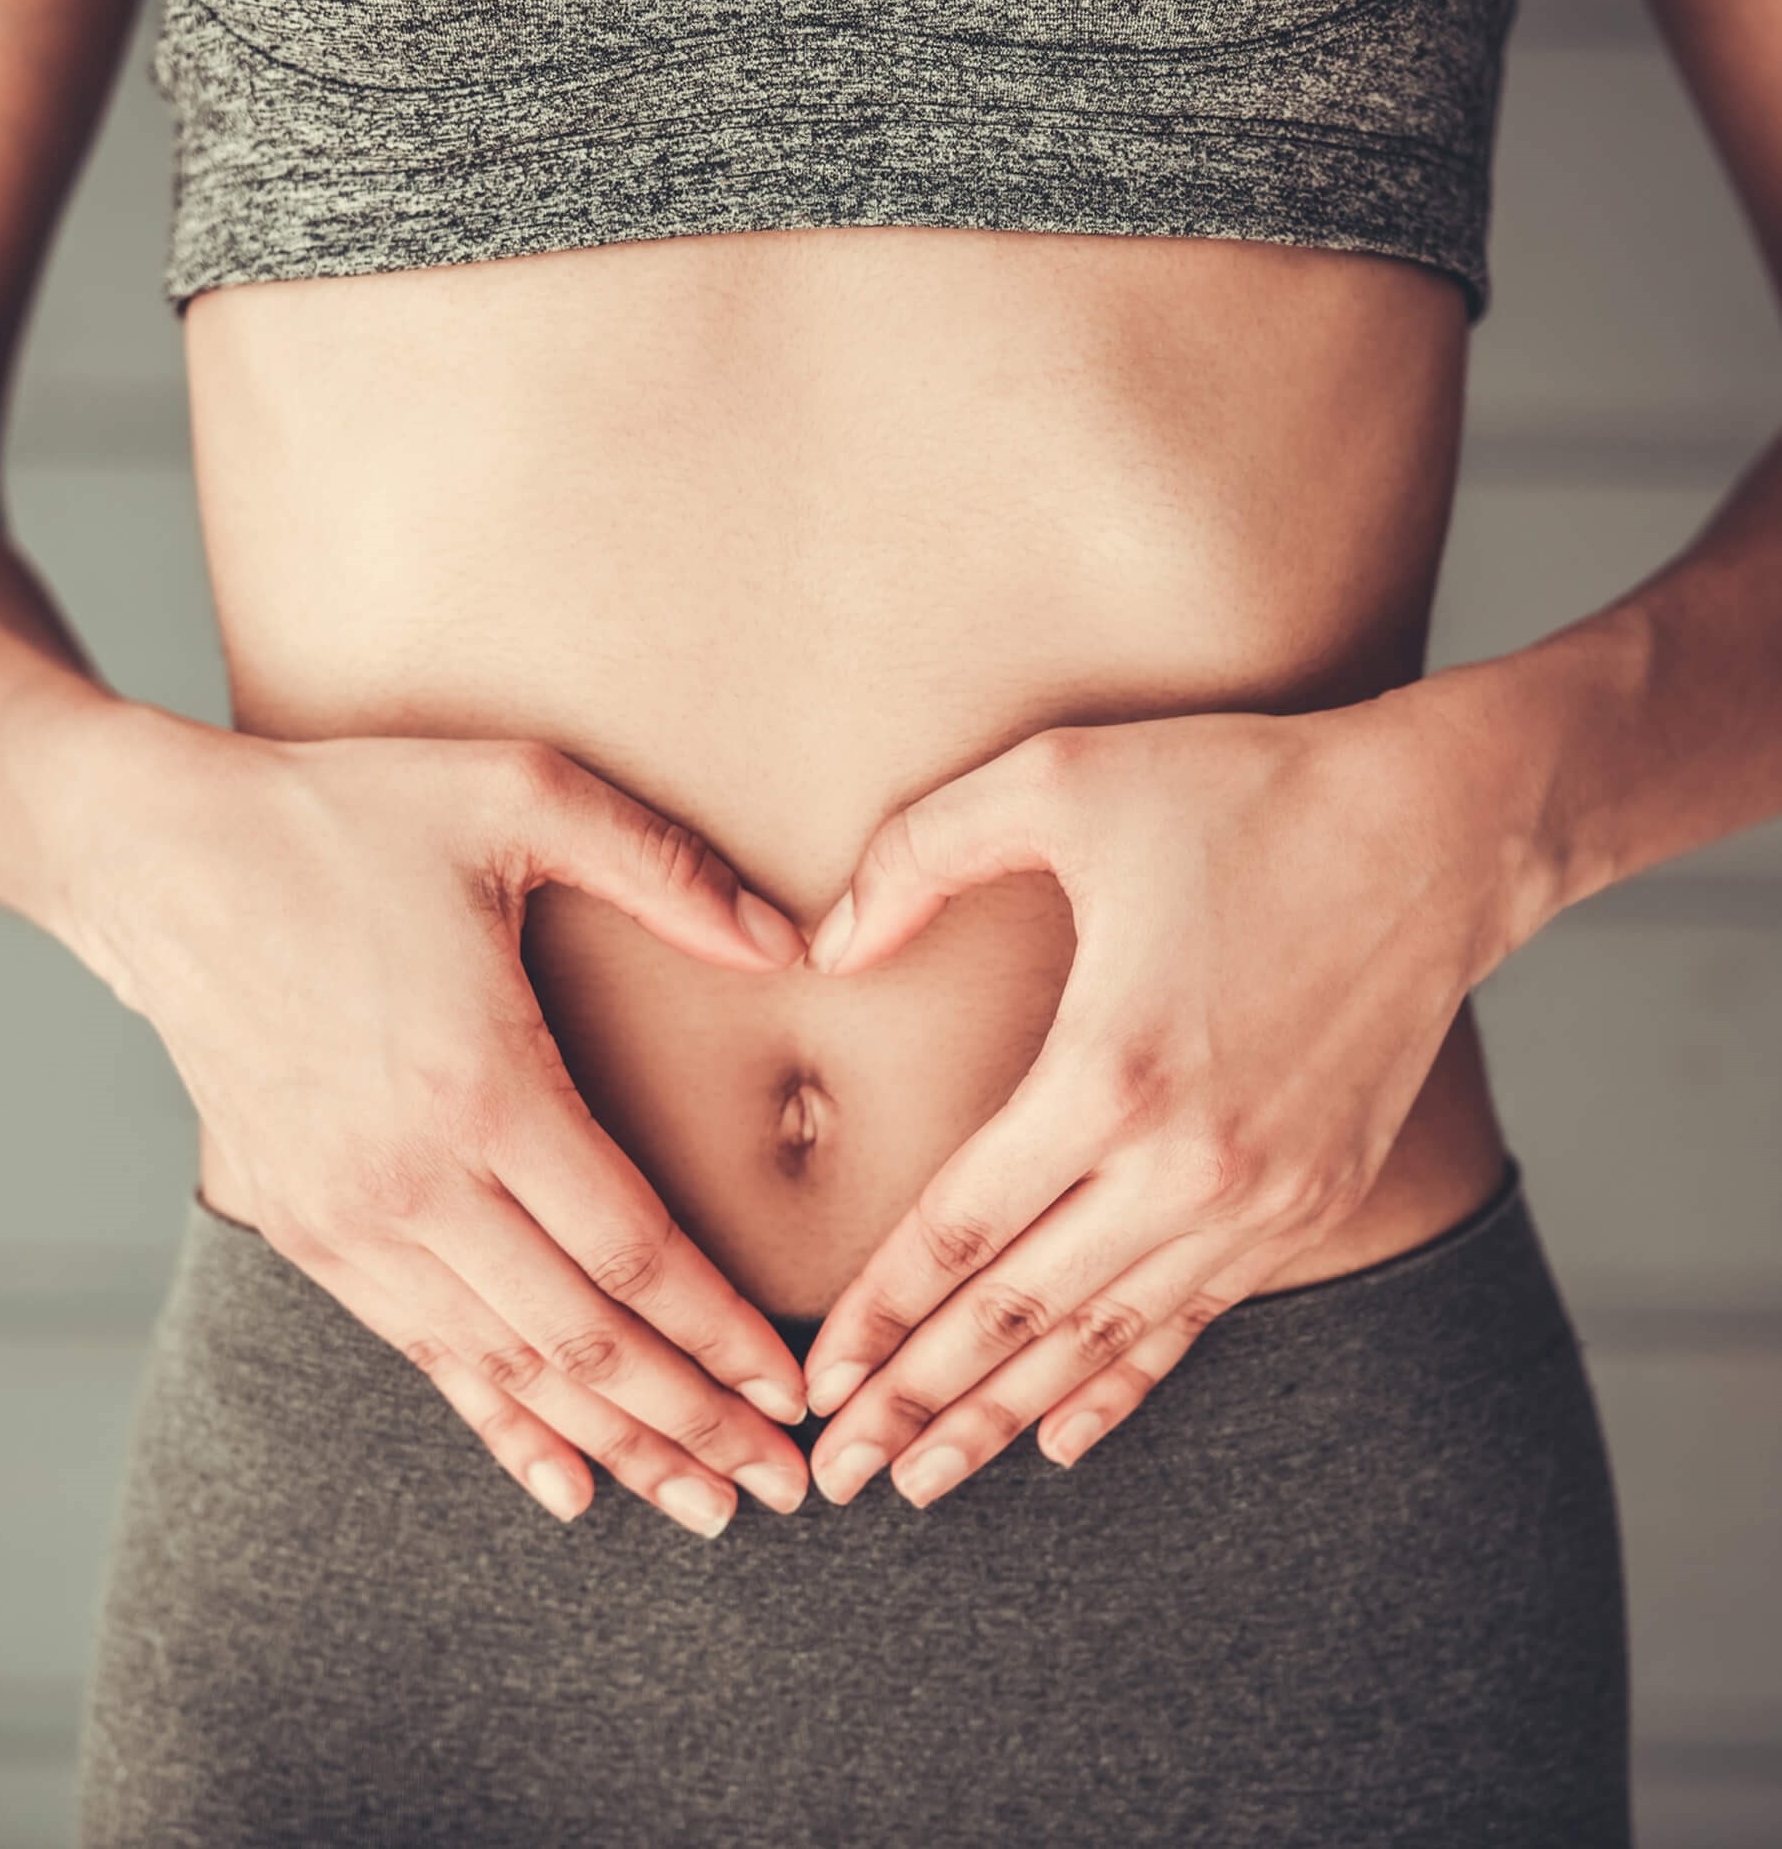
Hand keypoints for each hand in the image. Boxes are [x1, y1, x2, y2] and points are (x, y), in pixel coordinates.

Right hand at [70, 712, 813, 1536]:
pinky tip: (563, 1482)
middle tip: (781, 1489)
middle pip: (581, 1338)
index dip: (720, 1334)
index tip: (791, 1392)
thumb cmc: (347, 816)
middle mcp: (413, 1178)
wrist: (159, 858)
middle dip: (690, 1422)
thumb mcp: (517, 793)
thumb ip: (665, 867)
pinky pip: (420, 1353)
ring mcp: (349, 1216)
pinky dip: (497, 1424)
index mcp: (482, 1083)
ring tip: (699, 1504)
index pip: (631, 1251)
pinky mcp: (306, 1227)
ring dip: (610, 1442)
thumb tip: (793, 943)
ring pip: (505, 1367)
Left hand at [797, 697, 1538, 1507]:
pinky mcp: (1309, 1201)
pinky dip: (1122, 1383)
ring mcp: (1258, 1197)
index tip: (817, 1380)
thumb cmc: (1243, 792)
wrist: (1442, 831)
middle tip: (834, 1477)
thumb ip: (917, 854)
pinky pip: (1193, 1318)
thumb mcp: (1056, 778)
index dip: (880, 1313)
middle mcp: (1186, 1163)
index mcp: (1111, 1070)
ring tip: (924, 1481)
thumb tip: (824, 946)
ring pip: (1102, 1337)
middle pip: (1019, 1312)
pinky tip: (1065, 1438)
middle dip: (918, 1401)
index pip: (962, 1228)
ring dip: (1007, 1415)